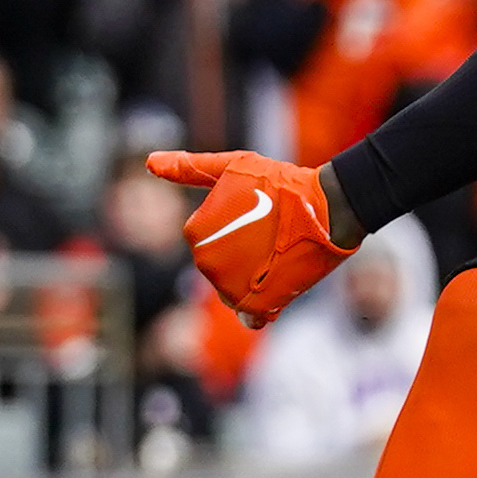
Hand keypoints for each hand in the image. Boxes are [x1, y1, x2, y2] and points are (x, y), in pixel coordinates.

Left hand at [147, 150, 349, 325]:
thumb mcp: (231, 167)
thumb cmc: (279, 183)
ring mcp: (231, 287)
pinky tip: (278, 286)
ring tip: (281, 254)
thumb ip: (187, 168)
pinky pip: (251, 316)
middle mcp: (206, 263)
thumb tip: (150, 161)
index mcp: (195, 233)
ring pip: (236, 289)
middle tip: (274, 235)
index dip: (239, 226)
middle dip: (246, 254)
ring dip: (256, 277)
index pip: (210, 238)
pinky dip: (262, 306)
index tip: (260, 214)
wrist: (327, 208)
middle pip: (223, 266)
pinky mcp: (258, 306)